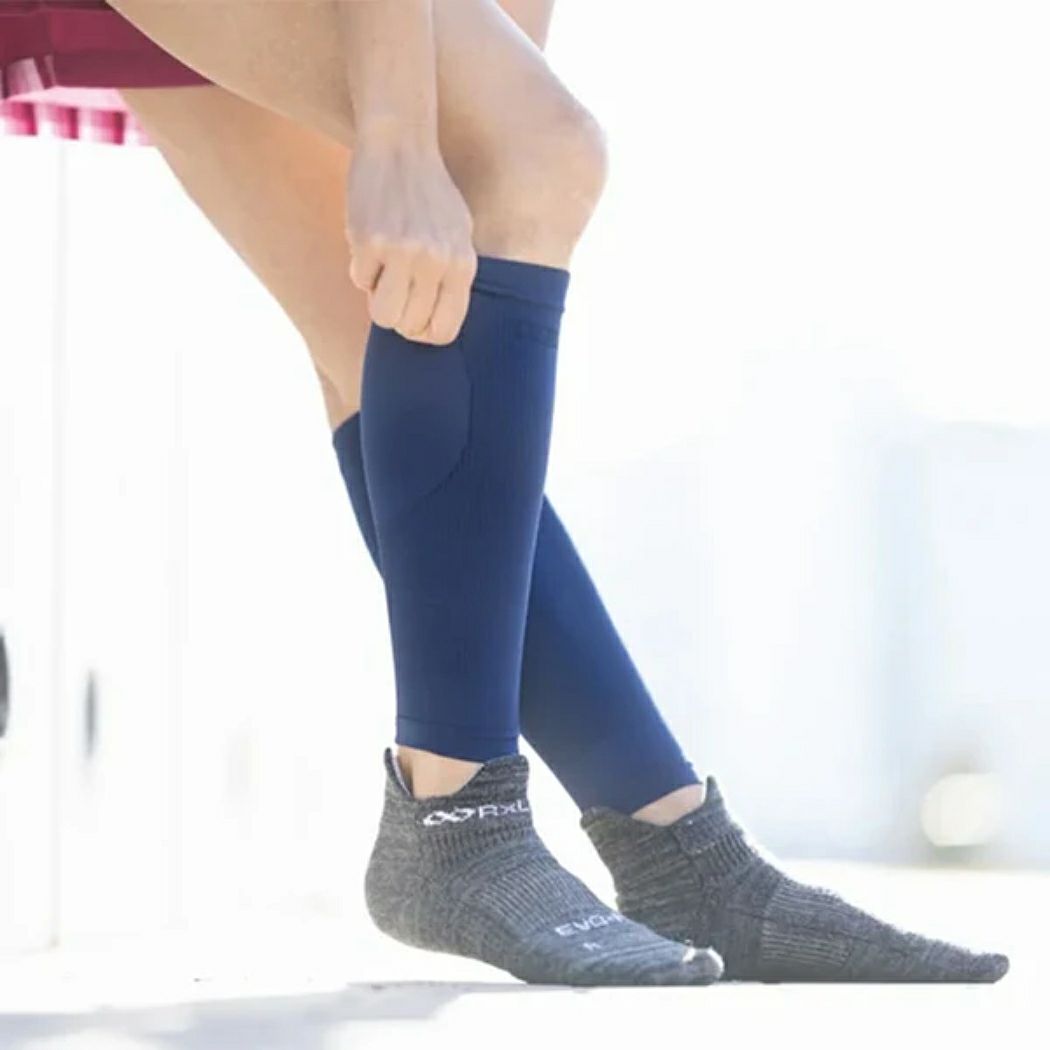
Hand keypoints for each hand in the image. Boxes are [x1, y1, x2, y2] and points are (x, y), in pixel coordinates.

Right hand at [345, 131, 476, 345]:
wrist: (400, 141)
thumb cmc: (429, 192)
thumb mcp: (458, 234)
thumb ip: (452, 277)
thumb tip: (434, 325)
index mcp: (462, 264)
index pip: (445, 331)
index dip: (424, 333)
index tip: (413, 318)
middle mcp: (436, 262)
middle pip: (409, 327)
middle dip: (397, 316)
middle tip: (392, 291)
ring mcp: (403, 252)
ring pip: (382, 315)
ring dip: (377, 299)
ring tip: (382, 271)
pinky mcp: (370, 241)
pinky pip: (359, 280)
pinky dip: (361, 267)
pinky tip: (369, 239)